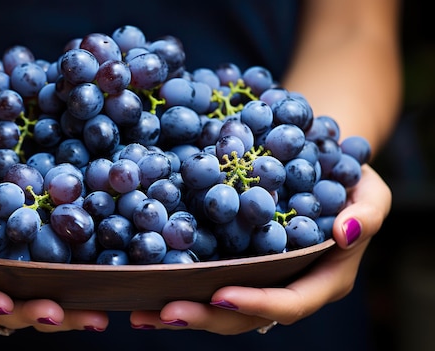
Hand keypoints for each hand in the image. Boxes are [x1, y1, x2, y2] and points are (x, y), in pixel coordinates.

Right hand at [0, 163, 108, 331]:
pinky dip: (74, 280)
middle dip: (31, 314)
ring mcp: (0, 272)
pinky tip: (102, 282)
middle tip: (62, 314)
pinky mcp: (25, 257)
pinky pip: (48, 273)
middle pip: (1, 308)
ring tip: (96, 315)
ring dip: (64, 309)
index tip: (2, 303)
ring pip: (31, 298)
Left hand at [129, 164, 390, 333]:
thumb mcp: (371, 192)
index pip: (290, 303)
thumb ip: (368, 213)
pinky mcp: (234, 265)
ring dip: (181, 312)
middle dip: (204, 317)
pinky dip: (176, 287)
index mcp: (322, 279)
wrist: (320, 166)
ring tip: (140, 311)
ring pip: (219, 309)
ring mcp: (258, 280)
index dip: (257, 303)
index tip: (220, 294)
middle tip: (163, 312)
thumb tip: (346, 231)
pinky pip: (205, 284)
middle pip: (244, 316)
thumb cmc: (349, 181)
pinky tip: (143, 287)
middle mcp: (285, 287)